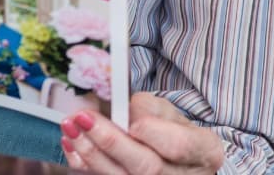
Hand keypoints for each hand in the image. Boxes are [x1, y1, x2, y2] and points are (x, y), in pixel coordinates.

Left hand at [60, 93, 224, 173]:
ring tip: (70, 126)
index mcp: (203, 151)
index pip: (178, 146)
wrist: (180, 162)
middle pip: (146, 167)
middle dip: (110, 141)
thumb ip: (148, 108)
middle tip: (83, 117)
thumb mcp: (171, 112)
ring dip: (91, 152)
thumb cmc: (174, 132)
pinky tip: (71, 144)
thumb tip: (121, 108)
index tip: (131, 120)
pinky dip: (84, 164)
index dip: (152, 134)